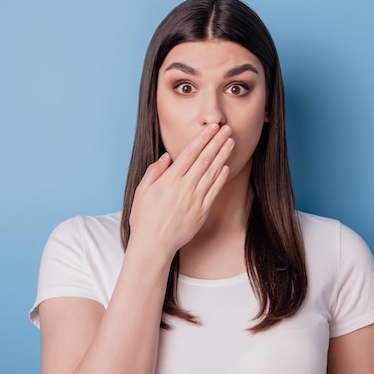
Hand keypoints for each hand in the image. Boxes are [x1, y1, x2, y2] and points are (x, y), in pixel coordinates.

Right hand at [128, 123, 233, 258]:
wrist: (154, 245)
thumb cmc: (144, 219)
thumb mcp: (142, 191)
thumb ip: (154, 172)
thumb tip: (166, 157)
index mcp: (170, 179)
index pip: (190, 153)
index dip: (203, 138)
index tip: (212, 128)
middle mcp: (185, 187)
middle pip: (205, 159)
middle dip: (217, 142)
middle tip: (227, 128)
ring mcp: (195, 199)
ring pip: (212, 173)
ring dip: (223, 156)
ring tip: (231, 142)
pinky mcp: (202, 211)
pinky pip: (214, 191)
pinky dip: (221, 178)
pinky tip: (226, 167)